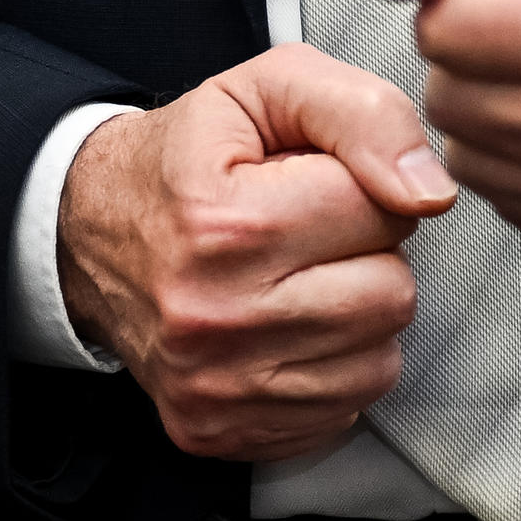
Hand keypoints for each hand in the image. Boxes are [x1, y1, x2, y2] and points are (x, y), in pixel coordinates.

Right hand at [57, 45, 454, 461]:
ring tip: (297, 281)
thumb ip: (365, 114)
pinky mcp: (221, 432)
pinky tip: (284, 330)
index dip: (363, 187)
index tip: (315, 185)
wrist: (90, 233)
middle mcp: (215, 316)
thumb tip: (430, 193)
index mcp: (226, 223)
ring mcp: (216, 387)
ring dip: (354, 316)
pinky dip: (330, 369)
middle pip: (391, 295)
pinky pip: (344, 411)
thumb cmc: (188, 158)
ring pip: (378, 361)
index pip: (382, 211)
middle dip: (366, 257)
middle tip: (309, 236)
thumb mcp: (268, 88)